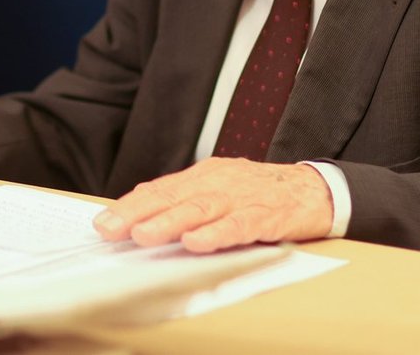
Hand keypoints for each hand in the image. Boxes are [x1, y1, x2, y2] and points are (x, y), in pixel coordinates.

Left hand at [92, 157, 333, 251]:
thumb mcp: (220, 192)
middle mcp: (219, 182)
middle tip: (111, 229)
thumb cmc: (260, 195)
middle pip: (174, 197)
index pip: (161, 190)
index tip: (103, 223)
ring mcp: (243, 196)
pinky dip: (217, 233)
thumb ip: (186, 204)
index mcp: (205, 177)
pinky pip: (239, 225)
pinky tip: (197, 242)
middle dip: (139, 213)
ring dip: (170, 223)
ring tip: (144, 235)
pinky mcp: (267, 214)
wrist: (316, 190)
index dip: (131, 206)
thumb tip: (141, 222)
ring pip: (201, 209)